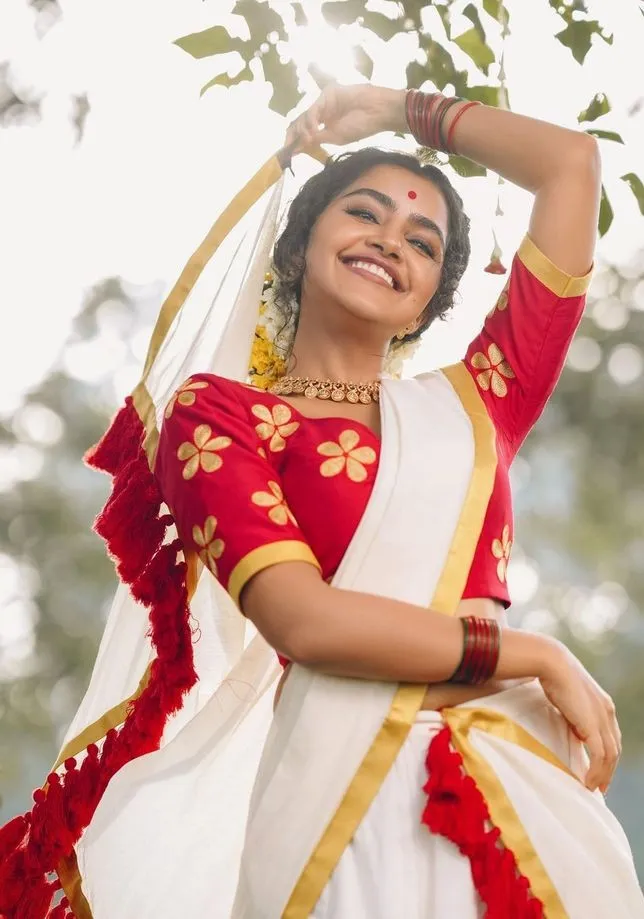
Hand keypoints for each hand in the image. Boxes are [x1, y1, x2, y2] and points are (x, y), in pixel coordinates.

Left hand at [284, 84, 406, 153]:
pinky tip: (314, 129)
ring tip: (309, 138)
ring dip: (304, 129)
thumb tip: (298, 147)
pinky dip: (311, 120)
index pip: (305, 132)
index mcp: (325, 125)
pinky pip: (314, 108)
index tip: (287, 152)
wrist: (378, 112)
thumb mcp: (335, 138)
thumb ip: (316, 139)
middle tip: (288, 146)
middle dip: (292, 135)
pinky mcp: (328, 93)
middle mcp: (323, 113)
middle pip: (300, 122)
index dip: (294, 141)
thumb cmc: (361, 126)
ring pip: (305, 115)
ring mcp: (325, 102)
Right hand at [538, 642, 620, 792]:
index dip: (608, 756)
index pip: (612, 736)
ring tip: (592, 788)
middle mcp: (608, 712)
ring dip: (603, 775)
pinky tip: (588, 782)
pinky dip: (597, 772)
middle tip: (599, 787)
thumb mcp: (568, 697)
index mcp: (604, 704)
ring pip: (610, 756)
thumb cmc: (553, 674)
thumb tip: (571, 726)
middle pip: (615, 749)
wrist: (552, 662)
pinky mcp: (592, 725)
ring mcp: (602, 718)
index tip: (599, 770)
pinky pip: (600, 756)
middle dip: (609, 770)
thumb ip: (574, 713)